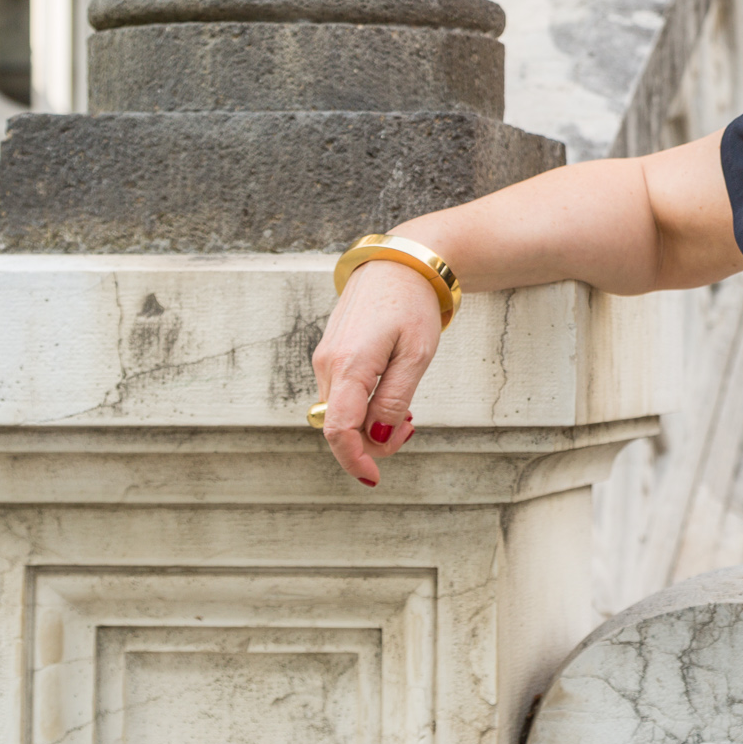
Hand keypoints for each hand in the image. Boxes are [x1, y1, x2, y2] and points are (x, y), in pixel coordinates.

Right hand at [310, 259, 437, 485]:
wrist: (397, 265)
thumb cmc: (412, 305)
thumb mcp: (417, 354)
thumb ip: (395, 398)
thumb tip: (379, 436)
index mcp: (350, 366)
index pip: (339, 430)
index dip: (354, 460)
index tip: (374, 479)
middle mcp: (328, 365)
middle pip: (340, 427)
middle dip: (373, 441)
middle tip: (412, 427)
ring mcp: (325, 360)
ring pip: (341, 413)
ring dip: (370, 423)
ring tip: (406, 410)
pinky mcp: (330, 356)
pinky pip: (342, 395)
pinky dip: (363, 406)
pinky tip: (389, 392)